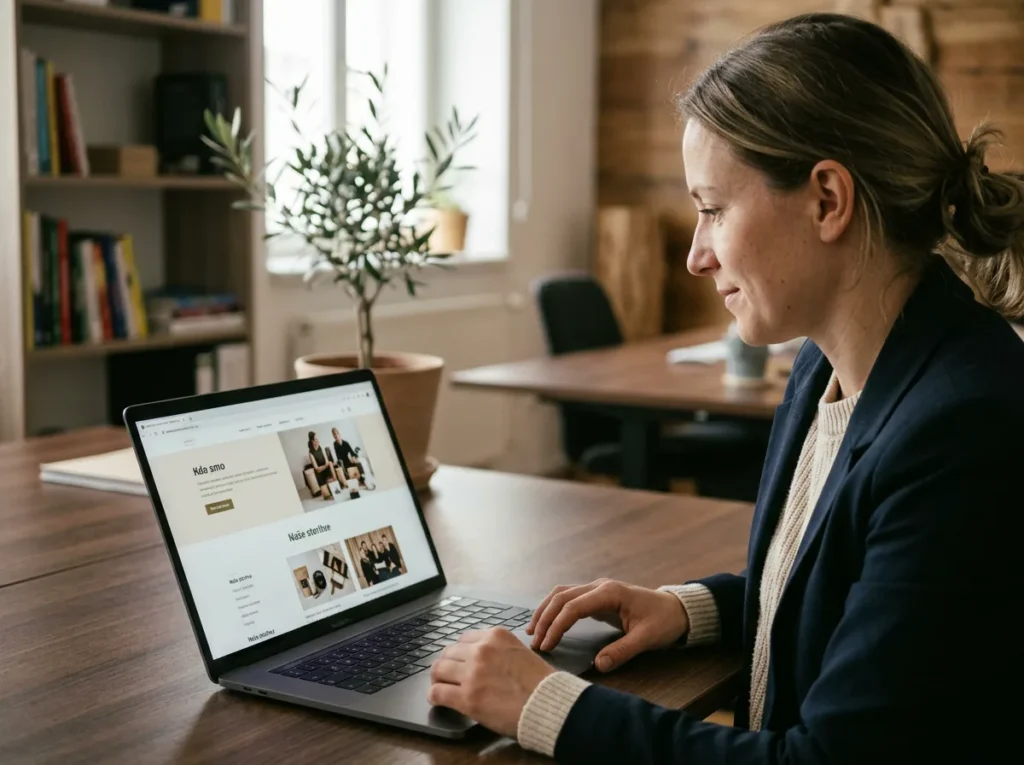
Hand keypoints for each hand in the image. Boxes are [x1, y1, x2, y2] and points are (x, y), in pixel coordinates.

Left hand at [427, 628, 554, 736]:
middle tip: (447, 673)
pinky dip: (435, 695)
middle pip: (448, 652)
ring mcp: (472, 673)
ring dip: (438, 678)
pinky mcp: (467, 697)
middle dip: (447, 663)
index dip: (461, 652)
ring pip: (438, 669)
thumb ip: (499, 650)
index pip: (465, 638)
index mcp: (495, 636)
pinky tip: (438, 698)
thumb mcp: (520, 651)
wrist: (548, 703)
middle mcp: (481, 650)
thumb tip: (482, 659)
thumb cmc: (541, 682)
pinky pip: (437, 692)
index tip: (460, 661)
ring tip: (440, 684)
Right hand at [527, 578, 689, 671]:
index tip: (547, 645)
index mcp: (610, 593)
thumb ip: (623, 651)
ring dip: (545, 611)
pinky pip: (568, 598)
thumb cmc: (663, 621)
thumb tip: (599, 665)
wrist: (676, 609)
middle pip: (562, 597)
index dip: (556, 626)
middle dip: (545, 619)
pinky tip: (546, 623)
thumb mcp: (647, 639)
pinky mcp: (596, 596)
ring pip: (561, 594)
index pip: (573, 607)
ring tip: (532, 632)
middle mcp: (599, 586)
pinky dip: (553, 609)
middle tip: (534, 642)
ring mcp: (597, 589)